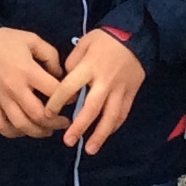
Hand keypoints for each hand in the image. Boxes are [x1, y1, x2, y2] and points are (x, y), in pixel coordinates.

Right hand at [0, 27, 67, 138]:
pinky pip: (0, 125)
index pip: (53, 91)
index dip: (68, 98)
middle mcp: (15, 88)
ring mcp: (0, 98)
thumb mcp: (32, 39)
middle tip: (63, 122)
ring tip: (47, 130)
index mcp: (28, 71)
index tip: (73, 99)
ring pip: (20, 125)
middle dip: (55, 123)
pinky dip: (13, 133)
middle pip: (38, 115)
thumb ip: (50, 55)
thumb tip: (60, 75)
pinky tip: (23, 131)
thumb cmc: (5, 40)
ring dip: (37, 132)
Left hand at [50, 28, 146, 154]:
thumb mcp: (84, 43)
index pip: (69, 88)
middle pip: (92, 108)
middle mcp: (105, 81)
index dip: (56, 102)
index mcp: (90, 68)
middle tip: (68, 141)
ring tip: (90, 149)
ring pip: (111, 116)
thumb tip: (65, 82)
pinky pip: (123, 113)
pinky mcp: (131, 93)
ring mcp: (120, 89)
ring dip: (100, 135)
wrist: (137, 36)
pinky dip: (114, 126)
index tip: (47, 113)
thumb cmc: (105, 39)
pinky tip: (105, 135)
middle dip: (80, 127)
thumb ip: (72, 63)